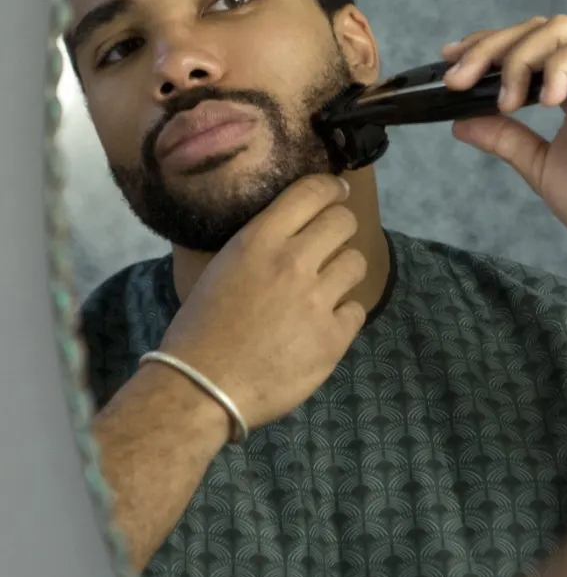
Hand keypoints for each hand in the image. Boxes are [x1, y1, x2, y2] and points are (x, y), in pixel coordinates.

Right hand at [158, 174, 366, 429]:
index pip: (311, 192)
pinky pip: (356, 310)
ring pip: (356, 263)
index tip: (337, 191)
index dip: (331, 188)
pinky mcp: (334, 337)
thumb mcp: (222, 269)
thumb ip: (259, 246)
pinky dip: (343, 316)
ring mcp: (318, 300)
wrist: (202, 388)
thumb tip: (289, 231)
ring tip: (325, 288)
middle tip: (333, 242)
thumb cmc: (201, 330)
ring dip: (344, 272)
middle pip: (344, 222)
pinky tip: (321, 326)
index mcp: (259, 241)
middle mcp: (293, 263)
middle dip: (342, 228)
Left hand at [441, 15, 566, 265]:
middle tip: (457, 80)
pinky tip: (542, 101)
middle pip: (535, 30)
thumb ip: (505, 140)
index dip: (486, 46)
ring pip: (559, 29)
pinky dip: (557, 66)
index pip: (525, 47)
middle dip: (489, 47)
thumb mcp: (541, 168)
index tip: (450, 62)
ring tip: (505, 102)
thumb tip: (460, 122)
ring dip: (519, 56)